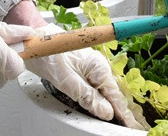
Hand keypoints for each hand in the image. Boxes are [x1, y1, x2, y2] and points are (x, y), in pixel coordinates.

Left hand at [24, 25, 144, 129]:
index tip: (132, 126)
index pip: (115, 95)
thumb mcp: (66, 80)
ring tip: (126, 120)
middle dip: (124, 110)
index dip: (124, 112)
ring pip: (107, 91)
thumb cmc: (47, 53)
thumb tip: (106, 112)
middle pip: (114, 93)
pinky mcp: (85, 71)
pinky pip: (98, 87)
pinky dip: (105, 99)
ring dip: (116, 106)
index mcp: (97, 66)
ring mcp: (92, 68)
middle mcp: (98, 66)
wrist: (34, 40)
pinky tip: (109, 107)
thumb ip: (87, 96)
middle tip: (134, 126)